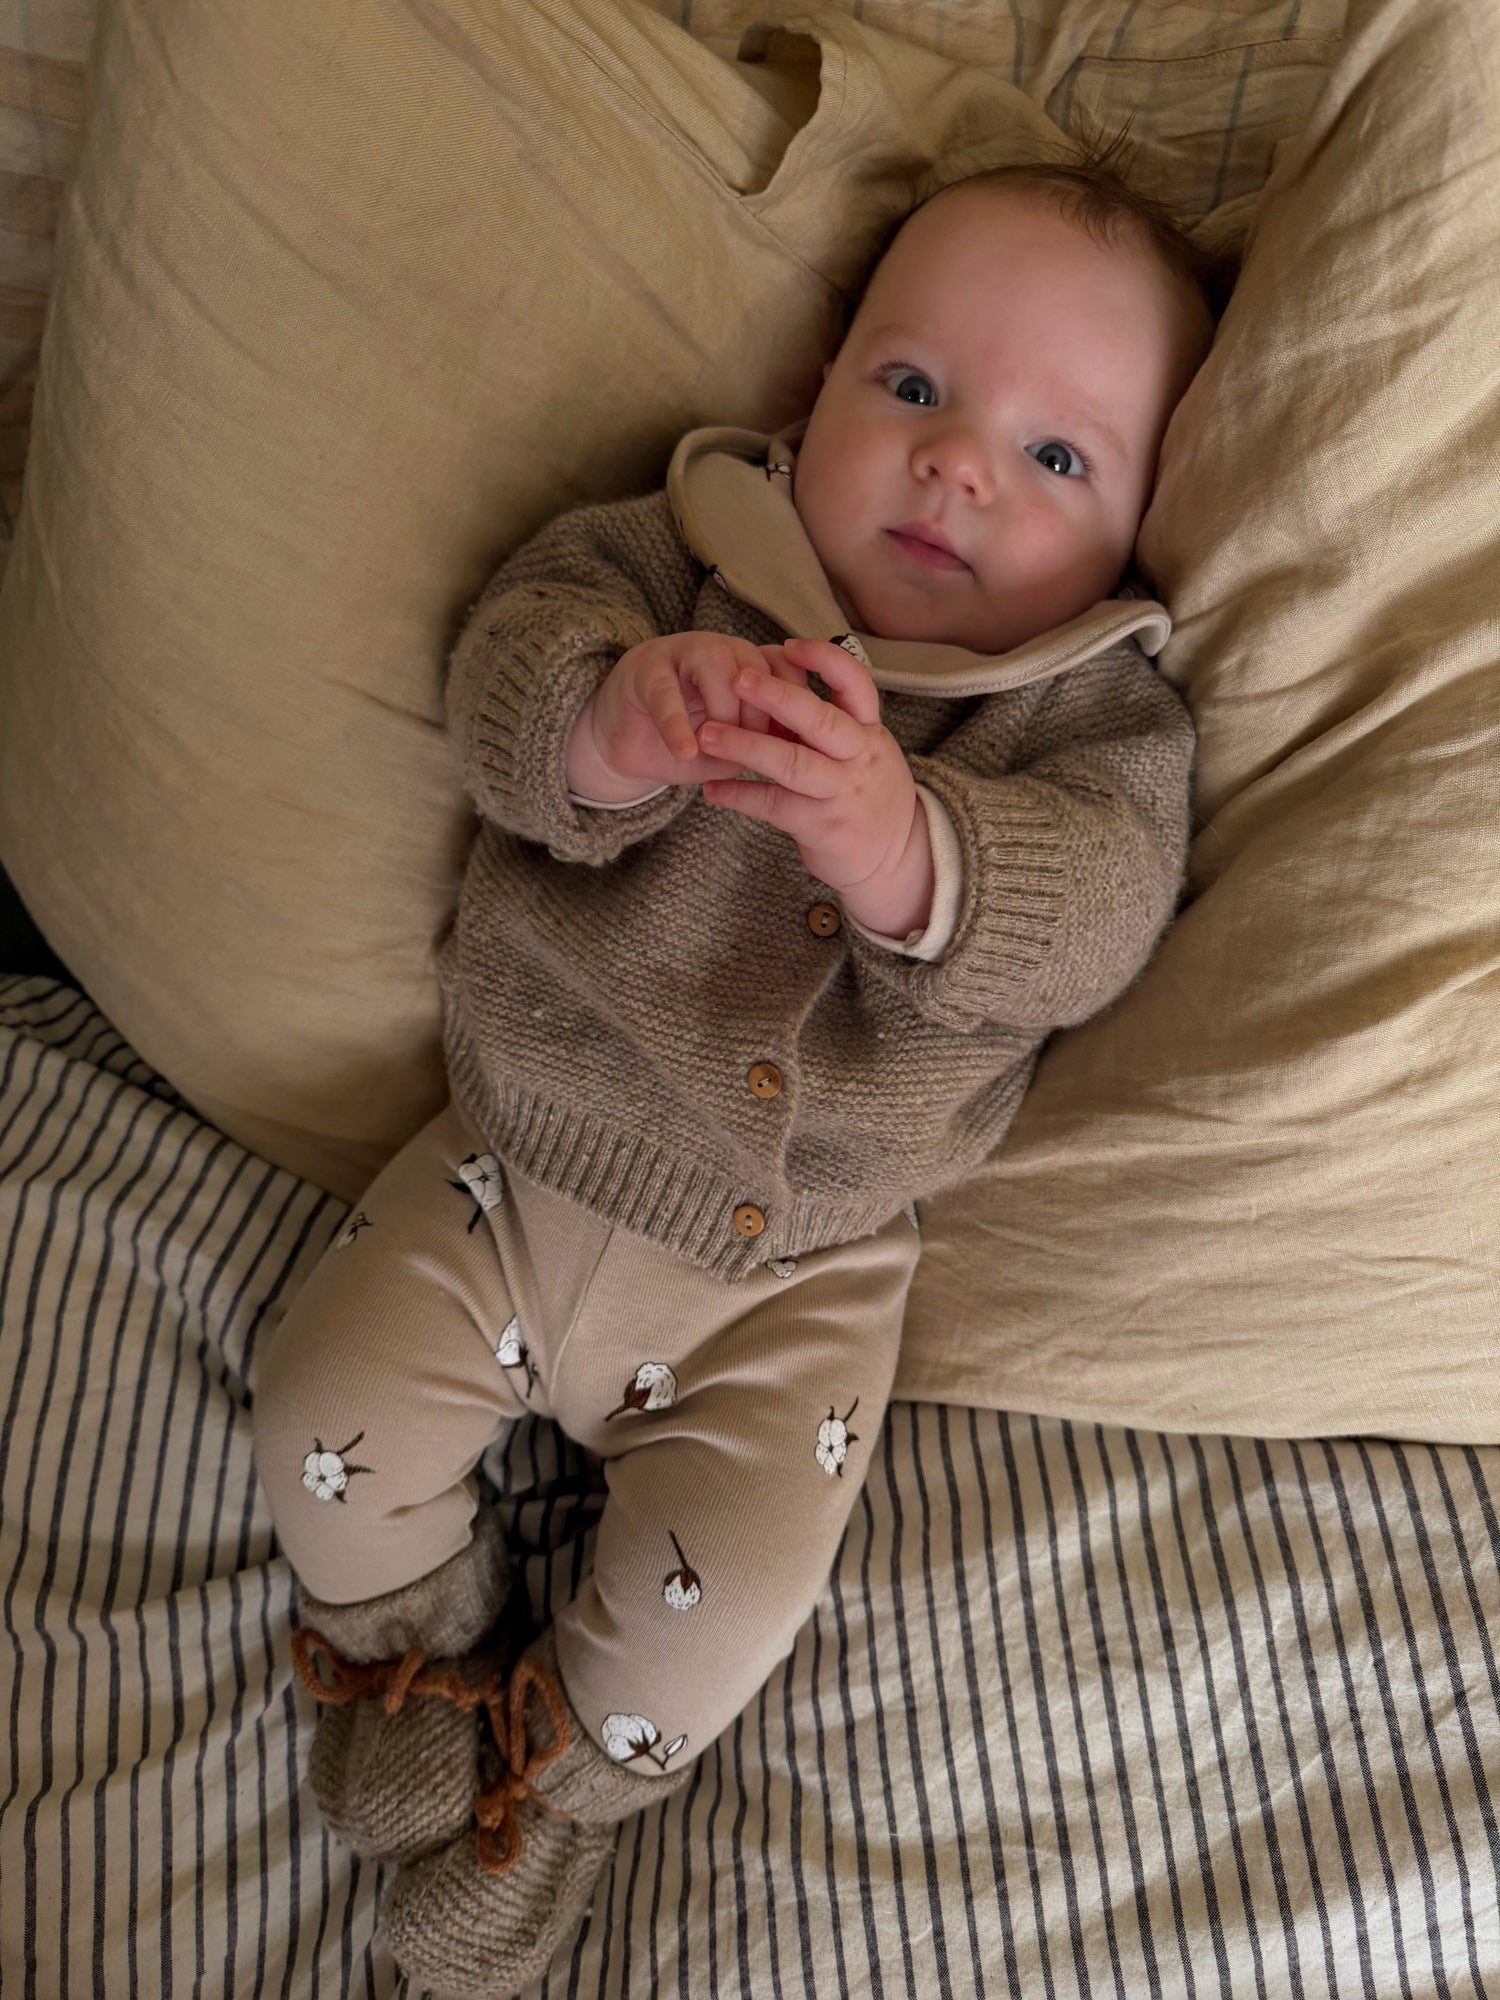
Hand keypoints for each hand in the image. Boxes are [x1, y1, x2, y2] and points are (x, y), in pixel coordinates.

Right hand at [566, 633, 802, 803]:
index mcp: (750, 665)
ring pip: (717, 667)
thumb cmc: (690, 746)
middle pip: (757, 669)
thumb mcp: (733, 750)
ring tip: (714, 748)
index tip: (795, 745)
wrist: (630, 746)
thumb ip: (761, 745)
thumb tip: (792, 753)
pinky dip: (677, 723)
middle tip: (754, 754)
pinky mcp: (646, 668)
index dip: (794, 707)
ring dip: (722, 713)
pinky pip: (667, 692)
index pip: (787, 670)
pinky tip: (683, 751)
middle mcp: (722, 650)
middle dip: (759, 716)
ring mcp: (683, 653)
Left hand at [696, 637, 934, 937]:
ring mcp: (842, 793)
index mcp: (870, 732)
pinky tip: (713, 789)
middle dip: (777, 695)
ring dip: (746, 745)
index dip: (824, 660)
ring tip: (707, 734)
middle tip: (738, 678)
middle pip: (820, 719)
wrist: (896, 860)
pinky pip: (774, 805)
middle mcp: (860, 758)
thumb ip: (834, 725)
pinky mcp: (823, 827)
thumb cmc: (868, 798)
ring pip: (792, 763)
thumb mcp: (867, 754)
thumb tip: (783, 686)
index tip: (788, 645)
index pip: (856, 684)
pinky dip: (740, 795)